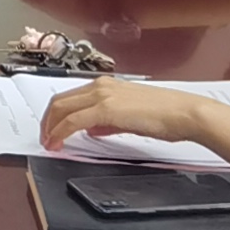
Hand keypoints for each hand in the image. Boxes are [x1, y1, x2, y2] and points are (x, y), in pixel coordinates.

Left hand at [42, 78, 229, 155]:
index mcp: (107, 85)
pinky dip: (60, 132)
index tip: (52, 130)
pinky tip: (58, 144)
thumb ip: (108, 121)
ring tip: (49, 144)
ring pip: (62, 109)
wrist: (184, 114)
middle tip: (45, 139)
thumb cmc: (166, 115)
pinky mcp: (106, 109)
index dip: (56, 115)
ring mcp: (102, 95)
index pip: (70, 97)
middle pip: (60, 101)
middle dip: (47, 121)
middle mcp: (101, 86)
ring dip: (50, 127)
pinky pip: (73, 121)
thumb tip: (93, 128)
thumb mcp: (130, 117)